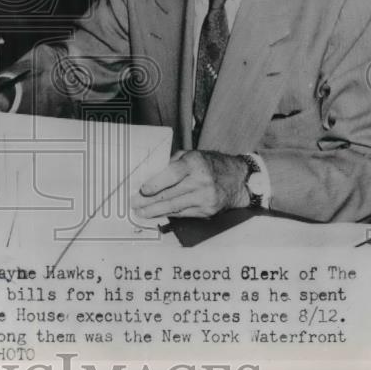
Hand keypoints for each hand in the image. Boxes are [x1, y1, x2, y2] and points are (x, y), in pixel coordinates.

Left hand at [131, 150, 247, 218]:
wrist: (237, 178)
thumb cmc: (210, 164)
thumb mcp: (192, 155)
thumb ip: (172, 162)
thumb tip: (150, 172)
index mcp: (195, 163)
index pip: (172, 174)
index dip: (155, 183)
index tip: (142, 189)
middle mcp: (201, 181)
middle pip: (170, 193)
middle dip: (149, 200)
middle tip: (134, 203)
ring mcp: (205, 197)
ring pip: (175, 207)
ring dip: (155, 211)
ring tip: (141, 212)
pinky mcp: (208, 210)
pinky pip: (184, 213)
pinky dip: (169, 214)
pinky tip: (158, 214)